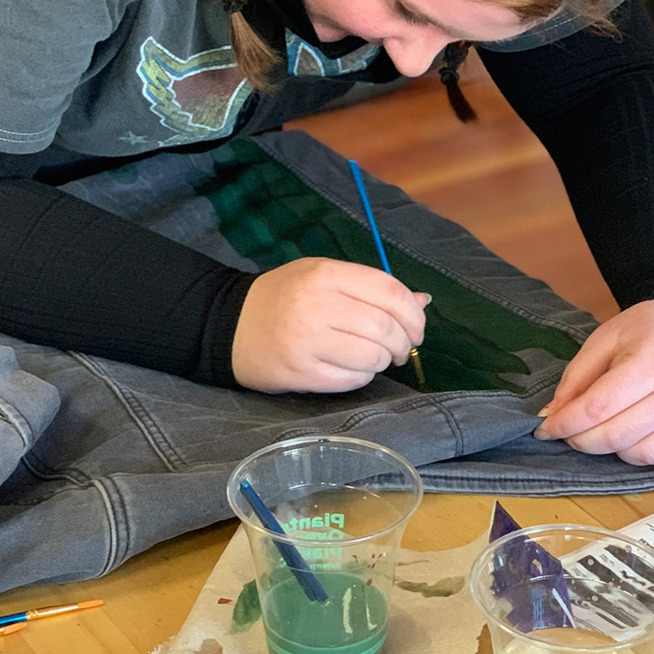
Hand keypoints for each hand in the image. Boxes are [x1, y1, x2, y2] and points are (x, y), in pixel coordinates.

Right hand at [232, 258, 429, 392]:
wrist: (230, 324)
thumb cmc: (284, 297)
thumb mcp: (322, 277)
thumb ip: (370, 288)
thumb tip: (423, 301)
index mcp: (324, 274)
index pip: (388, 290)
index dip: (412, 312)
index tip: (416, 327)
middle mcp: (316, 304)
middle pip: (384, 326)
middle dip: (403, 342)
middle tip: (401, 349)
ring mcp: (307, 340)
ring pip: (372, 356)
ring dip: (383, 361)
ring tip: (375, 358)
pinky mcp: (301, 372)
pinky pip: (352, 379)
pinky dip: (363, 377)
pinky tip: (353, 368)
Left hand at [534, 300, 653, 465]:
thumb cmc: (643, 331)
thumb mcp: (602, 341)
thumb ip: (576, 379)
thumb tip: (551, 416)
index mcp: (653, 362)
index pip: (599, 406)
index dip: (566, 423)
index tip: (543, 429)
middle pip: (619, 435)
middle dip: (582, 441)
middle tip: (567, 433)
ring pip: (643, 456)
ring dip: (612, 451)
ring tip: (601, 430)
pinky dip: (643, 456)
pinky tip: (633, 435)